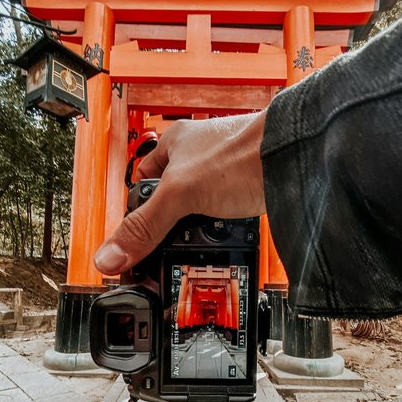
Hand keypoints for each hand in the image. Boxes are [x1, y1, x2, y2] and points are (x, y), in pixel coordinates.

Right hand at [94, 110, 266, 273]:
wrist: (293, 159)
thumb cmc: (242, 155)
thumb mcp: (180, 196)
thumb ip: (144, 227)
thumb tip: (109, 257)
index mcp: (174, 144)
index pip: (141, 182)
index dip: (136, 210)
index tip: (133, 237)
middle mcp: (198, 156)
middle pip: (170, 200)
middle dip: (169, 225)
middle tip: (164, 246)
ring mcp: (224, 173)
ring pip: (198, 210)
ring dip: (197, 230)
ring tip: (195, 243)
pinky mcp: (246, 190)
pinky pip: (225, 217)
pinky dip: (223, 230)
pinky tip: (223, 237)